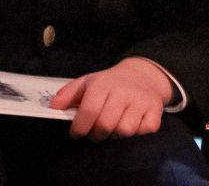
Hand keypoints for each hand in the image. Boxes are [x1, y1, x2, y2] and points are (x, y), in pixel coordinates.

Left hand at [50, 57, 172, 139]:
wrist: (143, 74)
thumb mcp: (88, 82)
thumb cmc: (111, 83)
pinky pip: (145, 130)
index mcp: (104, 84)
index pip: (89, 110)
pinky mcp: (156, 109)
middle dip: (97, 134)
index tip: (76, 133)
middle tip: (95, 132)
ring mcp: (141, 100)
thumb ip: (68, 94)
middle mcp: (123, 91)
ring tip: (113, 127)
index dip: (79, 127)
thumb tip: (53, 107)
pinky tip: (132, 123)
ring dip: (116, 134)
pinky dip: (138, 132)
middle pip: (106, 124)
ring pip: (125, 130)